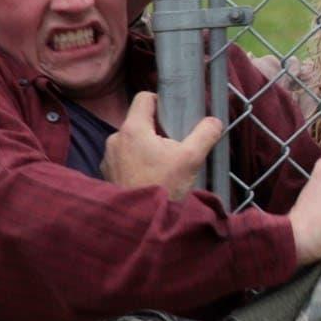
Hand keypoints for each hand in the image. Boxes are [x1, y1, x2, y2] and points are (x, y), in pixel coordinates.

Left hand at [100, 92, 223, 200]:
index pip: (144, 98)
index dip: (161, 102)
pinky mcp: (106, 174)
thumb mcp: (191, 159)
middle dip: (157, 131)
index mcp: (132, 129)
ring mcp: (108, 157)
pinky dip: (135, 163)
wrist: (141, 221)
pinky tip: (149, 178)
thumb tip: (214, 121)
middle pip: (139, 122)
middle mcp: (115, 139)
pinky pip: (123, 159)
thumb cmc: (165, 186)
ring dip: (145, 148)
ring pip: (131, 142)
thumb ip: (205, 134)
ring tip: (162, 166)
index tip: (174, 116)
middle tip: (175, 146)